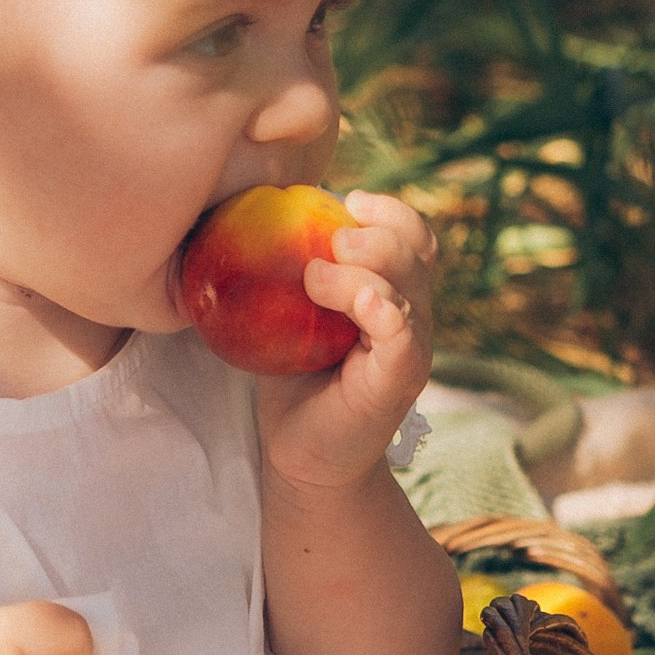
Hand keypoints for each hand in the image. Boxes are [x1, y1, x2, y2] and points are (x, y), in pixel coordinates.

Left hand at [255, 189, 436, 495]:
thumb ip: (281, 271)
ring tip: (318, 274)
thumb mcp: (285, 316)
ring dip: (368, 269)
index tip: (347, 198)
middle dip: (381, 231)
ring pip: (408, 289)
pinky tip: (361, 304)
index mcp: (391, 291)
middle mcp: (410, 315)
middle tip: (335, 236)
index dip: (389, 210)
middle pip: (417, 251)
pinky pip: (403, 336)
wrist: (301, 456)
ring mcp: (409, 348)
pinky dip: (384, 310)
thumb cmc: (291, 381)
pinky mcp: (399, 380)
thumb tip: (237, 215)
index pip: (411, 235)